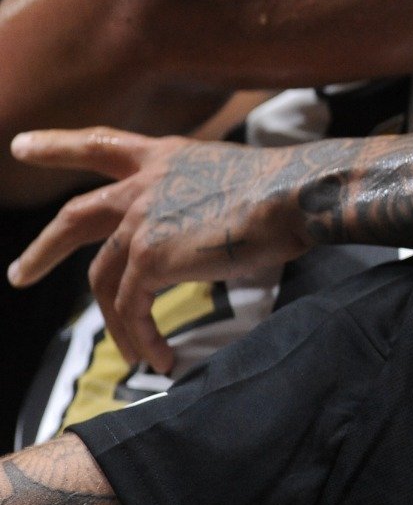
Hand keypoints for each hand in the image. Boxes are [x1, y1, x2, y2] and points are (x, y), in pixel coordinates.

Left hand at [8, 128, 312, 372]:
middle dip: (44, 248)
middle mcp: (145, 183)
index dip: (60, 146)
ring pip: (101, 278)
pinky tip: (160, 358)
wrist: (293, 194)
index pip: (103, 145)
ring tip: (126, 354)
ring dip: (110, 323)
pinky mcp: (149, 256)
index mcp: (166, 158)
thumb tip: (204, 236)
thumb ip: (203, 200)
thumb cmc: (286, 189)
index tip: (22, 146)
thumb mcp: (233, 178)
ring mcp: (141, 219)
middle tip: (19, 274)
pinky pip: (132, 308)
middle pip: (77, 215)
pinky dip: (143, 337)